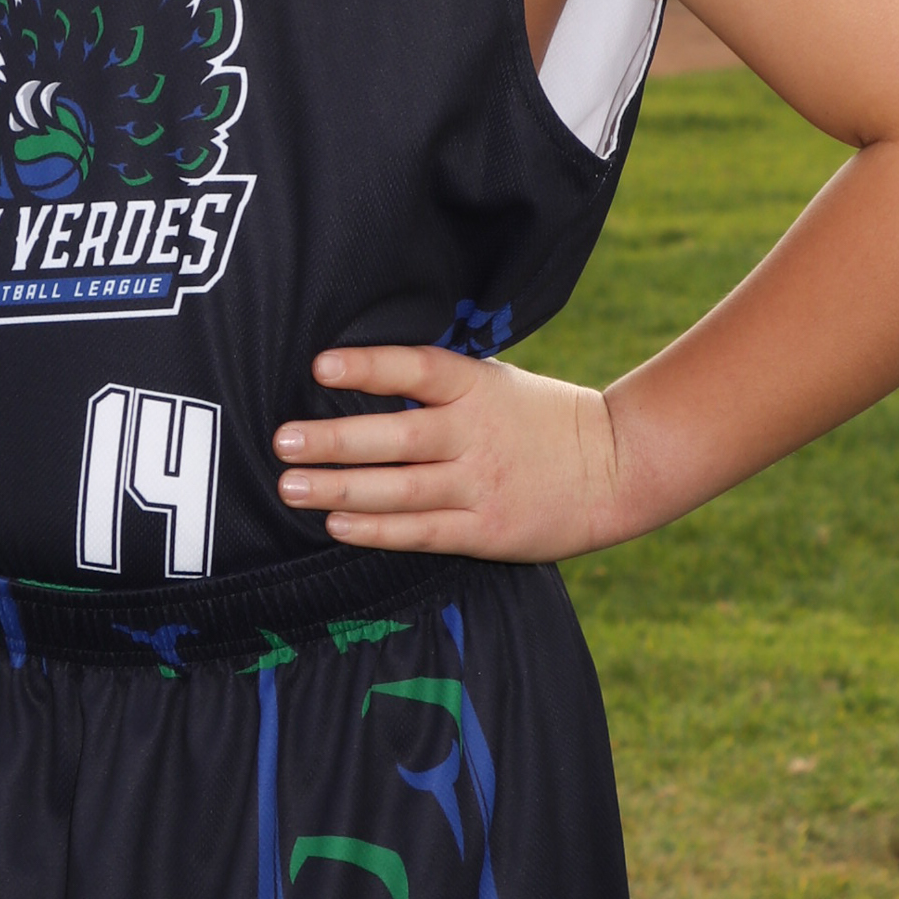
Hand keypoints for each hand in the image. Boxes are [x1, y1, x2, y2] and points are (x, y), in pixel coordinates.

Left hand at [274, 347, 623, 560]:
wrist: (615, 467)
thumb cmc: (540, 419)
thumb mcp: (496, 382)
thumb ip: (440, 383)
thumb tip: (361, 373)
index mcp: (478, 387)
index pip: (419, 369)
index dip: (371, 366)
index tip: (321, 365)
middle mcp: (477, 434)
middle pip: (397, 437)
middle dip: (335, 441)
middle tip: (283, 441)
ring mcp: (481, 485)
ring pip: (400, 489)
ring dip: (341, 489)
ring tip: (291, 487)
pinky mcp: (486, 531)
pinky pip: (421, 532)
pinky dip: (376, 531)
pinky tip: (337, 526)